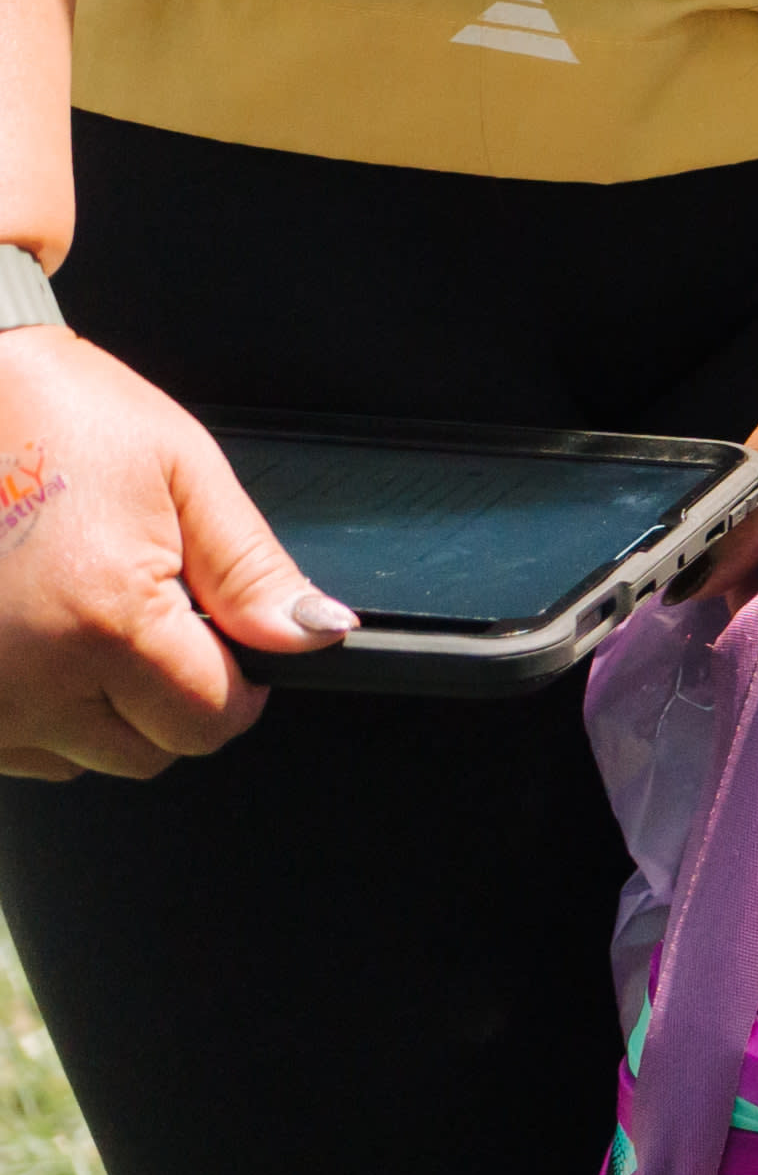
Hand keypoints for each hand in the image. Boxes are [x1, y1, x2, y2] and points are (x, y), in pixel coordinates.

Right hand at [0, 325, 350, 776]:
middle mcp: (26, 679)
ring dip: (101, 705)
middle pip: (149, 751)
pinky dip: (44, 704)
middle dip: (173, 694)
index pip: (209, 720)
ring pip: (81, 758)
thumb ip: (253, 570)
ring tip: (86, 608)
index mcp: (101, 619)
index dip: (243, 683)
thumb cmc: (53, 416)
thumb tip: (313, 633)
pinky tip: (41, 628)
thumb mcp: (182, 474)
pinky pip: (21, 745)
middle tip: (153, 607)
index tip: (234, 638)